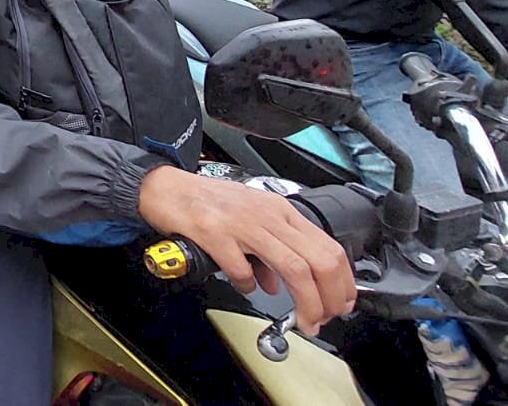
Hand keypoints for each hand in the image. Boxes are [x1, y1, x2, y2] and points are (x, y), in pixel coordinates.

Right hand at [137, 166, 355, 334]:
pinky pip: (243, 269)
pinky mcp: (216, 234)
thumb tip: (279, 284)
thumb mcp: (248, 219)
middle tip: (325, 318)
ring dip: (305, 302)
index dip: (342, 282)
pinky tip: (246, 288)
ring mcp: (243, 224)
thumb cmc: (205, 202)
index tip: (340, 303)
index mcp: (280, 211)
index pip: (328, 248)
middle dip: (329, 297)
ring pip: (294, 268)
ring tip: (304, 320)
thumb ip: (269, 250)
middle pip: (319, 260)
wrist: (165, 188)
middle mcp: (268, 215)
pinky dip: (250, 287)